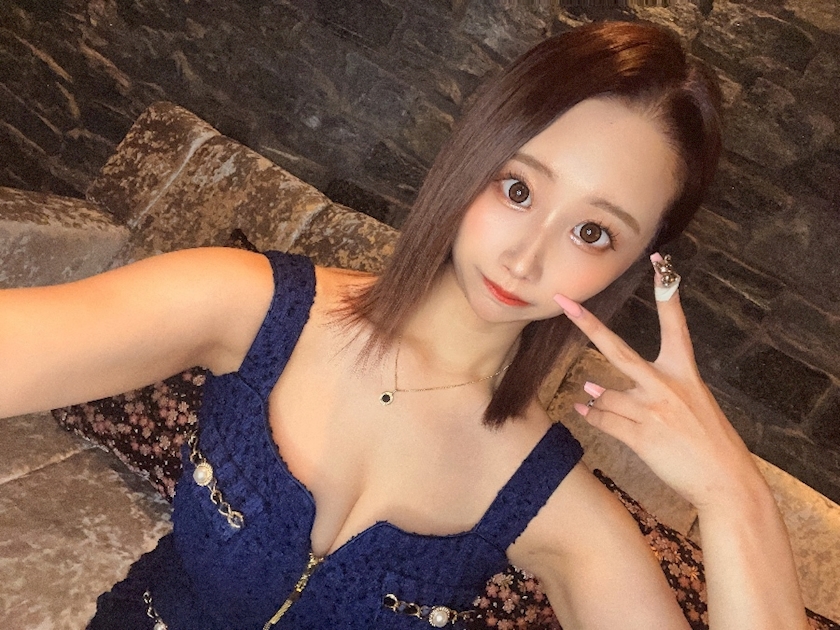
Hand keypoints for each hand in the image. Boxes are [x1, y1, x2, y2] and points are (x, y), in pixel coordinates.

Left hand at [553, 255, 763, 510]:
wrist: (726, 482)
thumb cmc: (709, 442)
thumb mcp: (692, 405)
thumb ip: (649, 392)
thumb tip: (594, 387)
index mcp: (685, 372)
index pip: (675, 324)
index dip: (667, 293)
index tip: (660, 263)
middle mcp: (666, 386)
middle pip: (617, 350)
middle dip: (588, 324)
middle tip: (565, 302)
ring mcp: (652, 411)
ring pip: (605, 395)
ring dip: (598, 397)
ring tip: (589, 394)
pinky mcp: (641, 437)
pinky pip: (604, 420)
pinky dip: (592, 415)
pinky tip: (583, 409)